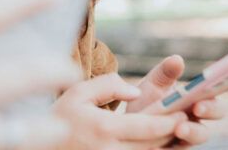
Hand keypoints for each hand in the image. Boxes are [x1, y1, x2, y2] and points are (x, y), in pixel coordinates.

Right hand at [50, 73, 188, 149]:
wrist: (40, 149)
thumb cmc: (60, 118)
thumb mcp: (78, 92)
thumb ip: (108, 85)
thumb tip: (134, 91)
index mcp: (104, 129)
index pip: (149, 128)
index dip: (170, 121)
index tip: (182, 112)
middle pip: (155, 145)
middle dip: (173, 132)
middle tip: (187, 120)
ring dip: (166, 145)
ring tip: (174, 131)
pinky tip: (156, 142)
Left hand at [125, 56, 224, 146]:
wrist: (127, 124)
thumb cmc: (146, 102)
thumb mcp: (153, 85)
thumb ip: (165, 73)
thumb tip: (177, 59)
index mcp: (196, 100)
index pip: (215, 95)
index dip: (217, 93)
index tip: (207, 90)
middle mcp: (196, 119)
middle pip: (215, 116)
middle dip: (209, 111)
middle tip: (197, 107)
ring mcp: (187, 138)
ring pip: (199, 137)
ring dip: (192, 132)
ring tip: (178, 129)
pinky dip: (171, 147)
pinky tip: (160, 144)